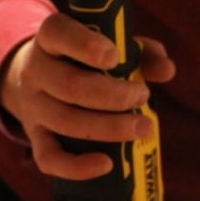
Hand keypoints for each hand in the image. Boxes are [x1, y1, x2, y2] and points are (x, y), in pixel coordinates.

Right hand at [0, 13, 175, 179]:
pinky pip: (50, 159)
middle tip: (143, 96)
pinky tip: (107, 164)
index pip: (58, 33)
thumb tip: (166, 71)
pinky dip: (77, 167)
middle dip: (113, 96)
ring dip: (109, 128)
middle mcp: (35, 72)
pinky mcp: (36, 139)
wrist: (37, 84)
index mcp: (51, 39)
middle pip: (70, 86)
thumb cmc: (86, 62)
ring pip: (66, 122)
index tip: (114, 57)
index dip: (85, 46)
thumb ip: (142, 54)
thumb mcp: (111, 47)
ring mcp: (33, 108)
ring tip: (143, 127)